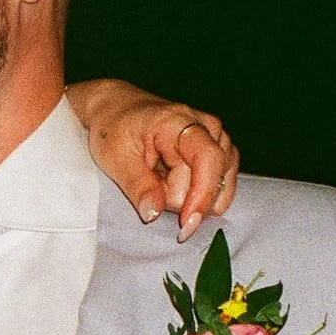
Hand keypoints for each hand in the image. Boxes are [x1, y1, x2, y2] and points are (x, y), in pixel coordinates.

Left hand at [67, 80, 238, 240]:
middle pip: (209, 181)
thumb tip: (154, 214)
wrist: (117, 111)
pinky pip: (220, 186)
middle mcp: (207, 126)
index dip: (202, 195)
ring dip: (190, 196)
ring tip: (163, 180)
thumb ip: (138, 187)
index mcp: (180, 121)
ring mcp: (217, 139)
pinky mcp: (219, 152)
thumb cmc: (115, 130)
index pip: (207, 160)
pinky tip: (176, 184)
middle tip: (152, 183)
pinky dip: (198, 194)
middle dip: (181, 197)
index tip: (186, 223)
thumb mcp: (116, 159)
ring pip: (219, 187)